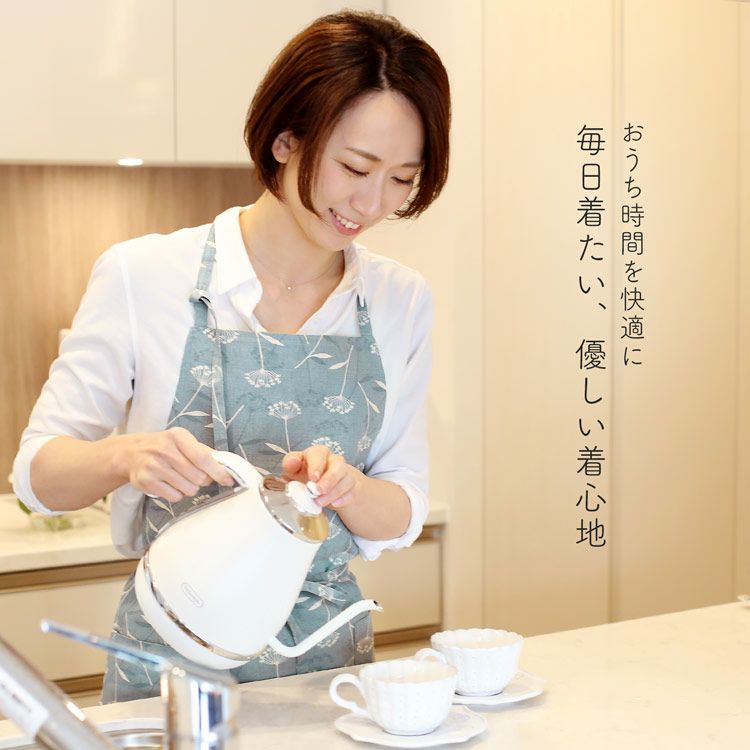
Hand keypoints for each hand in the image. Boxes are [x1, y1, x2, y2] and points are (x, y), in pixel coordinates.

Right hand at [118, 427, 233, 502]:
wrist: (132, 452)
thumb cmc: (165, 447)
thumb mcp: (183, 441)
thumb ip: (203, 451)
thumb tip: (225, 466)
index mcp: (178, 437)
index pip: (203, 458)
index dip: (218, 472)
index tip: (228, 480)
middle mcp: (164, 450)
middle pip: (198, 477)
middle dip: (203, 480)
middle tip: (196, 476)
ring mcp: (153, 466)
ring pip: (188, 489)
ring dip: (190, 488)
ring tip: (181, 478)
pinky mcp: (146, 481)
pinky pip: (174, 497)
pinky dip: (177, 494)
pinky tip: (170, 484)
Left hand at [282, 445, 363, 508]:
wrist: (322, 488)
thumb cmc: (304, 475)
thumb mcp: (294, 470)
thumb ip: (290, 464)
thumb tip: (292, 462)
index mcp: (317, 453)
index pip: (319, 453)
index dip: (316, 465)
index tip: (312, 478)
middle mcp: (334, 460)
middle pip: (338, 465)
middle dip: (329, 479)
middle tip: (318, 491)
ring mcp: (345, 473)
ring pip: (347, 479)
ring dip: (334, 492)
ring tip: (320, 502)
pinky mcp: (353, 486)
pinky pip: (353, 491)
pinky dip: (344, 498)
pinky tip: (335, 504)